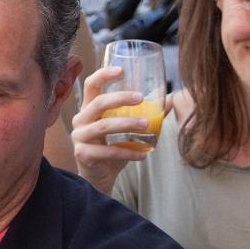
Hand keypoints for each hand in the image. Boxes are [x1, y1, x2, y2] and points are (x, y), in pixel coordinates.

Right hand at [70, 65, 147, 194]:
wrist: (99, 178)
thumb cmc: (112, 150)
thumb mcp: (127, 131)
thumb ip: (145, 115)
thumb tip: (170, 101)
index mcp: (89, 109)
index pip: (91, 85)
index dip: (103, 75)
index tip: (122, 70)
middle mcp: (80, 120)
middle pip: (98, 103)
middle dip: (120, 99)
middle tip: (141, 98)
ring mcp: (79, 138)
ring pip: (103, 126)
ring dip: (127, 125)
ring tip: (147, 126)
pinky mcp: (83, 154)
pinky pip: (108, 151)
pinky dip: (128, 152)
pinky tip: (144, 154)